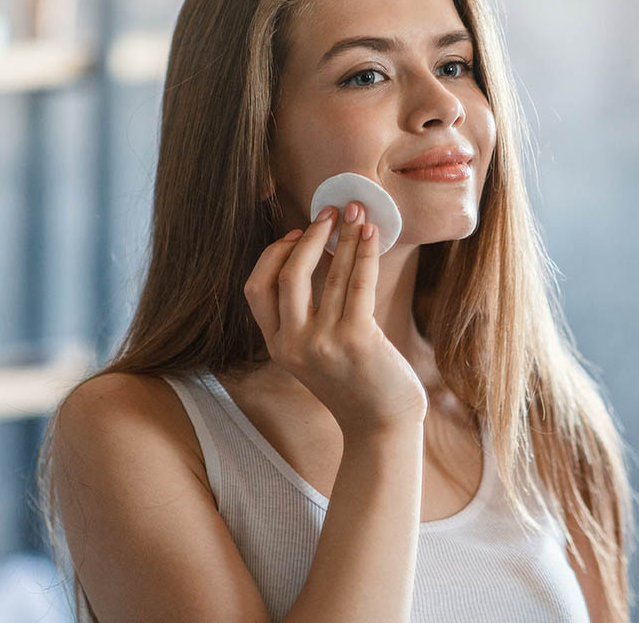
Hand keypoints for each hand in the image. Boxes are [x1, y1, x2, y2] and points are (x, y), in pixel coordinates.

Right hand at [243, 201, 427, 437]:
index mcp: (277, 347)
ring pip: (328, 275)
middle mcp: (293, 345)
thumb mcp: (316, 353)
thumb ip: (307, 317)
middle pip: (286, 275)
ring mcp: (323, 344)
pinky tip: (370, 234)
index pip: (255, 289)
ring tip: (355, 213)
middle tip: (328, 212)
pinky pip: (357, 284)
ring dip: (342, 237)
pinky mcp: (356, 340)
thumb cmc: (356, 383)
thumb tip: (318, 254)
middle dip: (308, 237)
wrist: (383, 425)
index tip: (297, 234)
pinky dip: (363, 252)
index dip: (273, 255)